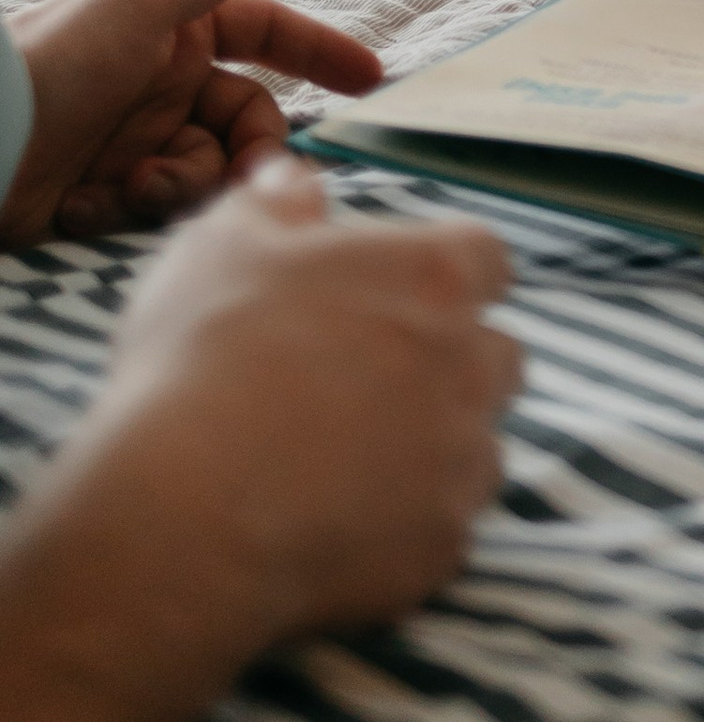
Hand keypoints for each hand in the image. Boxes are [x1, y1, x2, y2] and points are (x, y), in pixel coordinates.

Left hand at [3, 0, 385, 244]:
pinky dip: (124, 207)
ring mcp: (129, 137)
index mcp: (171, 28)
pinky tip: (86, 203)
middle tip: (247, 177)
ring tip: (135, 185)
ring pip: (202, 168)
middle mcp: (156, 80)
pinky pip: (146, 207)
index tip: (369, 82)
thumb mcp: (143, 5)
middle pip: (244, 116)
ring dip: (178, 181)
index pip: (264, 33)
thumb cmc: (54, 63)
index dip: (317, 51)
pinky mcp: (98, 191)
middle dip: (249, 147)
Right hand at [55, 161, 520, 661]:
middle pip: (496, 354)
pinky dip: (404, 528)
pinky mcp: (445, 544)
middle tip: (364, 386)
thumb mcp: (220, 245)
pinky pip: (442, 528)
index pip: (485, 257)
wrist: (189, 508)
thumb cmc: (205, 355)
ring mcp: (467, 459)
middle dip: (451, 365)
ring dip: (434, 449)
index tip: (403, 295)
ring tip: (347, 465)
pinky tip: (337, 528)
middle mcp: (475, 362)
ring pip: (478, 446)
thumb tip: (296, 176)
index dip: (446, 275)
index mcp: (435, 276)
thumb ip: (273, 201)